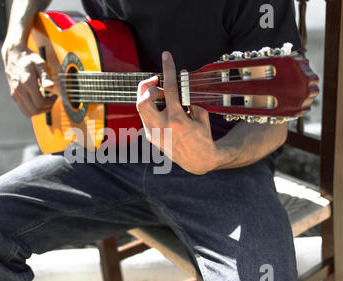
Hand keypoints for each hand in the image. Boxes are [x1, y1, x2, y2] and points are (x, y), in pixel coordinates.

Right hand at [1, 43, 56, 117]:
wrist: (14, 55)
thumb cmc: (29, 59)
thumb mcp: (40, 64)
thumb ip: (45, 77)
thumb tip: (50, 87)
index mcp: (27, 82)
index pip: (40, 103)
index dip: (50, 103)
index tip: (55, 96)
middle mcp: (19, 90)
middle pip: (35, 110)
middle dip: (46, 108)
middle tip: (52, 101)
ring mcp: (15, 94)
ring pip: (29, 112)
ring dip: (40, 111)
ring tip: (46, 102)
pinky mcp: (13, 95)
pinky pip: (24, 109)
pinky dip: (33, 109)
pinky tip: (38, 102)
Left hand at [136, 51, 222, 174]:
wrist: (197, 160)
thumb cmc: (202, 136)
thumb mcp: (202, 115)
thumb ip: (190, 96)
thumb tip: (182, 77)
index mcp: (177, 120)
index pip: (169, 89)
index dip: (167, 69)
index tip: (166, 56)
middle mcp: (162, 127)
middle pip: (143, 100)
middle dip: (147, 85)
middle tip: (157, 81)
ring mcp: (154, 134)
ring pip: (141, 108)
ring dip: (148, 96)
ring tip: (162, 95)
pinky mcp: (150, 137)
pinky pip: (145, 116)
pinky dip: (151, 108)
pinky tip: (162, 108)